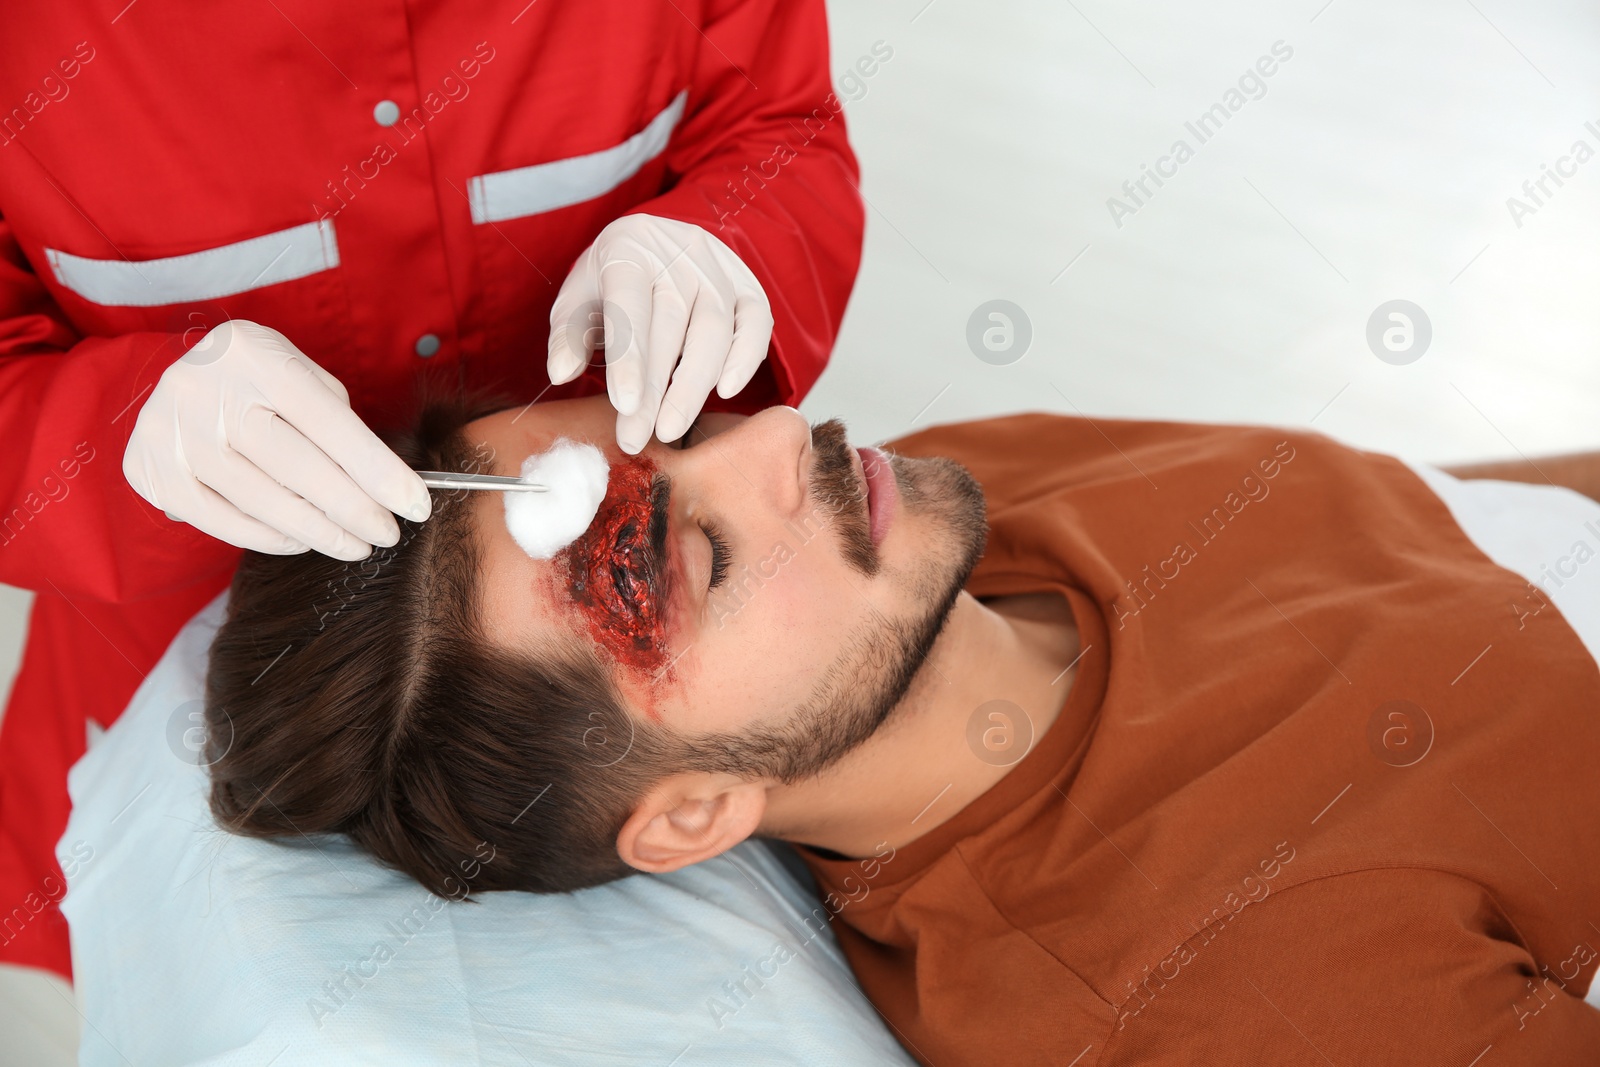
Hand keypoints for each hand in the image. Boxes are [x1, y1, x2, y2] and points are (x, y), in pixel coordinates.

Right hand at [123, 320, 431, 559]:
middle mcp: (205, 392)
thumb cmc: (257, 378)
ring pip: (265, 502)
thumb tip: (384, 484)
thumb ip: (333, 416)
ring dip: (320, 533)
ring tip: (354, 544)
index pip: (333, 425)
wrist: (174, 374)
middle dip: (355, 510)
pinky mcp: (151, 472)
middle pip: (300, 469)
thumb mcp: (295, 371)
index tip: (416, 505)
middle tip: (388, 534)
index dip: (380, 471)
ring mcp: (171, 434)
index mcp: (254, 356)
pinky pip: (226, 522)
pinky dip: (273, 538)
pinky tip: (304, 541)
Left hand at [546, 214, 773, 453]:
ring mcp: (719, 270)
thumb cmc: (613, 280)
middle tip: (637, 437)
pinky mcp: (748, 288)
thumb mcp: (578, 298)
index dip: (628, 358)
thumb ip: (567, 335)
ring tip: (669, 428)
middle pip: (670, 326)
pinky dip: (745, 360)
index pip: (630, 304)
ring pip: (715, 331)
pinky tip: (724, 392)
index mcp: (630, 249)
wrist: (658, 244)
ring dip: (693, 386)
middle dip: (654, 390)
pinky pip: (756, 325)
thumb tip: (560, 372)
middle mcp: (681, 254)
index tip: (625, 405)